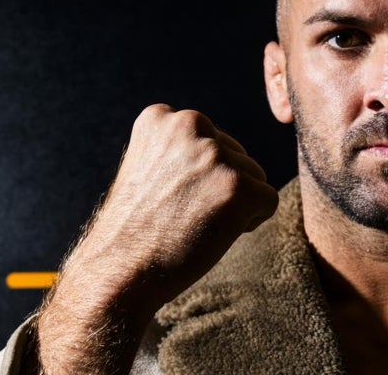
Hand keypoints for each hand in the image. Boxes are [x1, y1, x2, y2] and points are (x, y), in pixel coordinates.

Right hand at [37, 104, 278, 372]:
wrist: (119, 271)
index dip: (197, 176)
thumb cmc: (135, 228)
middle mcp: (190, 124)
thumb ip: (182, 148)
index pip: (210, 140)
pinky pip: (268, 201)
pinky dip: (250, 222)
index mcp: (162, 117)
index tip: (166, 196)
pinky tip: (214, 234)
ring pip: (254, 177)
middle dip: (219, 187)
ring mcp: (215, 155)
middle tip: (180, 214)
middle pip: (236, 156)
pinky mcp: (238, 186)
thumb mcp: (149, 167)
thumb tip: (224, 148)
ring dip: (234, 204)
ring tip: (193, 224)